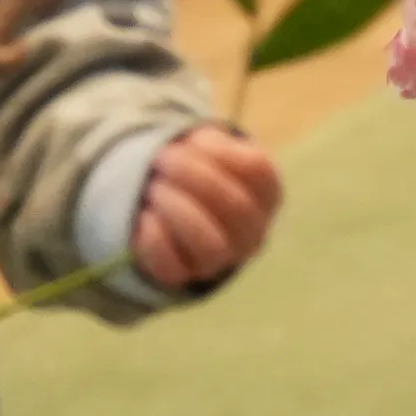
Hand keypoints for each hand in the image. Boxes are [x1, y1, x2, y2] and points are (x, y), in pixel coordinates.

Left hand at [128, 124, 285, 289]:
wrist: (183, 217)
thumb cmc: (204, 172)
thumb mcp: (212, 149)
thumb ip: (209, 145)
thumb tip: (194, 148)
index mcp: (268, 195)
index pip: (258, 171)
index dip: (222, 152)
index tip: (192, 140)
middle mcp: (253, 232)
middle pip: (236, 207)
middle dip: (194, 177)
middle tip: (163, 159)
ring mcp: (222, 259)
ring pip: (211, 246)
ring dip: (179, 211)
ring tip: (154, 188)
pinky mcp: (184, 276)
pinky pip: (173, 267)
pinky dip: (156, 239)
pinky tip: (146, 215)